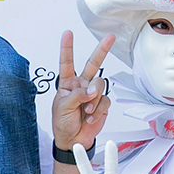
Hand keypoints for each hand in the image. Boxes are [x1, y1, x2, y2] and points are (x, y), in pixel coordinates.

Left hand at [52, 31, 111, 151]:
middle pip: (93, 64)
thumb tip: (91, 90)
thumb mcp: (63, 107)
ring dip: (94, 99)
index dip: (67, 48)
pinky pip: (105, 101)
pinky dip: (98, 110)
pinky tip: (91, 118)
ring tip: (86, 111)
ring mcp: (92, 94)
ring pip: (100, 85)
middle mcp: (81, 84)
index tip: (68, 33)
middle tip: (110, 37)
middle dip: (102, 50)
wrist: (73, 140)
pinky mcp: (102, 104)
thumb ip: (77, 95)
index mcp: (67, 83)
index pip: (67, 62)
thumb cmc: (62, 123)